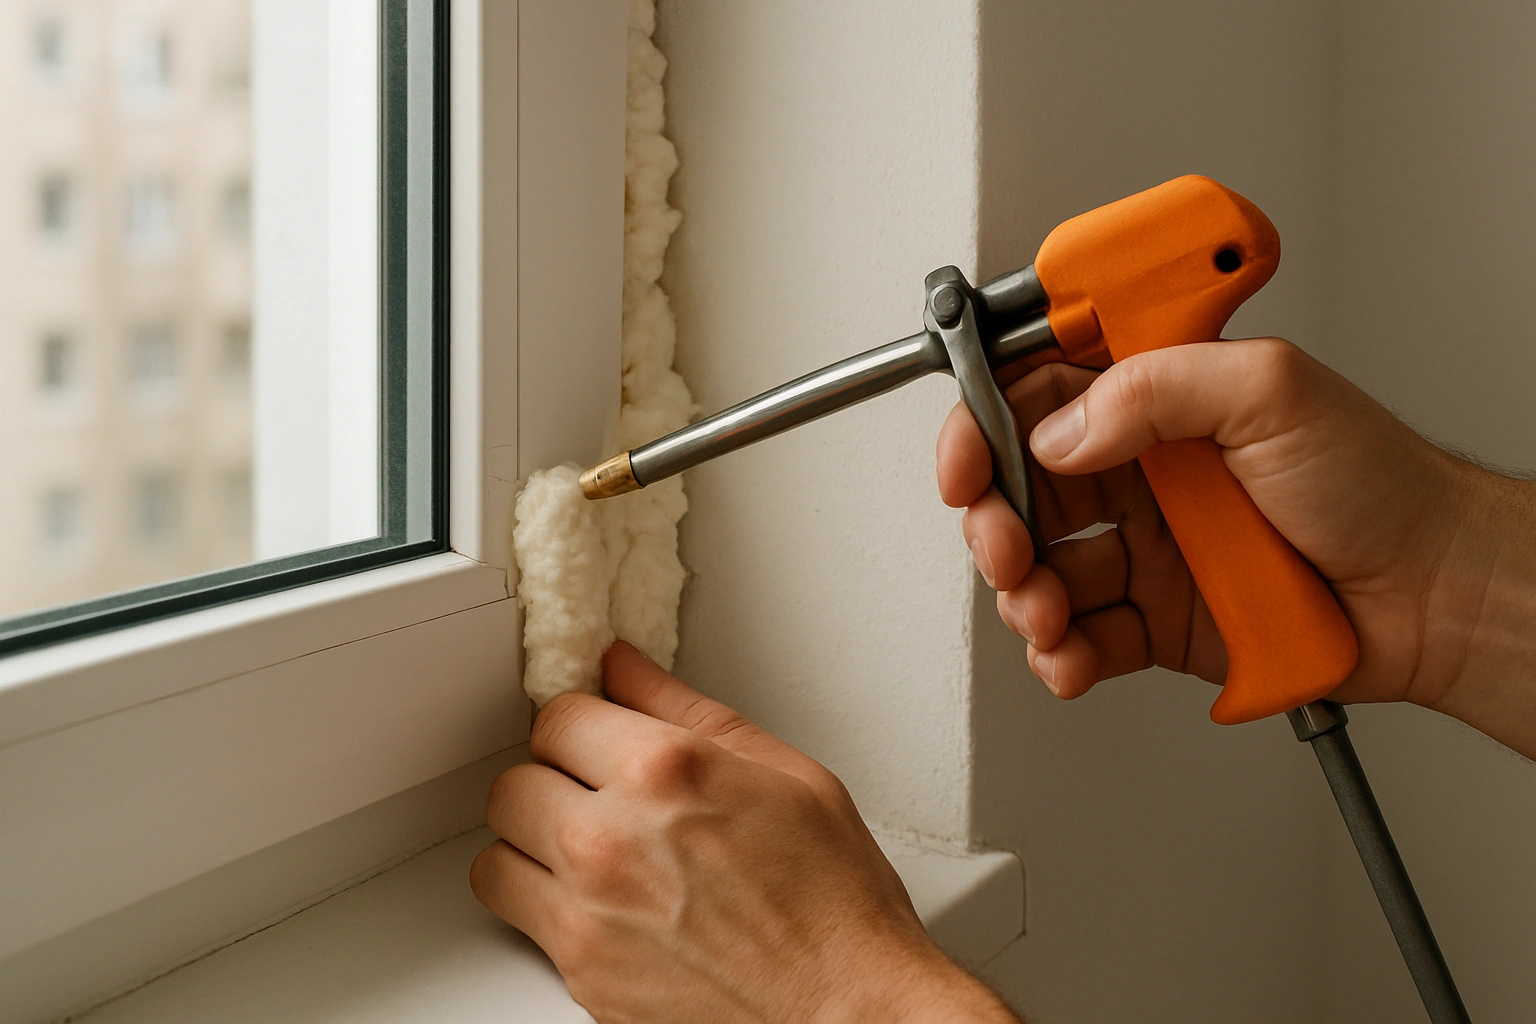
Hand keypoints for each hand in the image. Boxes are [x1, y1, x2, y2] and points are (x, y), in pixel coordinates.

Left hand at [472, 642, 1018, 1023]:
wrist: (850, 1012)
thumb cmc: (836, 903)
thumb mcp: (786, 772)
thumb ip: (689, 710)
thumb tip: (628, 669)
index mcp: (663, 771)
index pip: (557, 716)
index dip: (583, 724)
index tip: (599, 737)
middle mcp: (611, 838)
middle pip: (513, 783)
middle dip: (553, 780)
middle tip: (598, 792)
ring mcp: (588, 912)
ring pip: (496, 854)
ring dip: (535, 845)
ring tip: (590, 850)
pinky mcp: (581, 974)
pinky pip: (519, 919)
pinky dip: (548, 907)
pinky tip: (605, 902)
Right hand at [937, 338, 1535, 754]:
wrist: (1435, 596)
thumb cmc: (1380, 485)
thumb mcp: (1272, 391)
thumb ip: (1157, 389)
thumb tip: (1062, 432)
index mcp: (1159, 401)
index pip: (1040, 395)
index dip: (985, 422)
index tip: (966, 456)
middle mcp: (1142, 472)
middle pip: (1022, 489)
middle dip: (993, 521)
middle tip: (1004, 546)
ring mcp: (1147, 549)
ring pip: (1040, 569)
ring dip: (1021, 596)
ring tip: (1044, 613)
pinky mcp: (1158, 620)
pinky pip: (1083, 638)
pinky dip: (1061, 655)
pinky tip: (1072, 657)